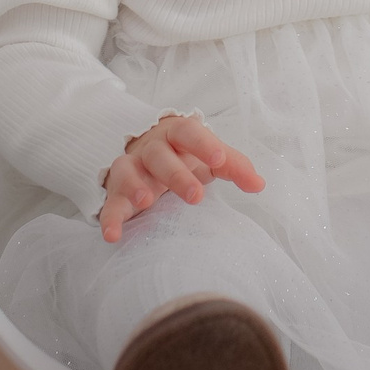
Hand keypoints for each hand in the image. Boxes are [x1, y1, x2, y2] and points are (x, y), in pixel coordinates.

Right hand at [99, 113, 265, 243]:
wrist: (145, 154)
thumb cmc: (185, 155)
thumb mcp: (210, 156)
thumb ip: (234, 167)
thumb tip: (259, 185)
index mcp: (177, 135)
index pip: (190, 133)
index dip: (204, 145)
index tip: (219, 160)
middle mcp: (151, 149)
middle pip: (160, 155)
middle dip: (176, 174)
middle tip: (196, 195)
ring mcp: (131, 169)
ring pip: (128, 171)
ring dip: (135, 185)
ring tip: (147, 201)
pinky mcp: (116, 193)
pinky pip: (109, 204)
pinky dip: (109, 218)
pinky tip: (112, 235)